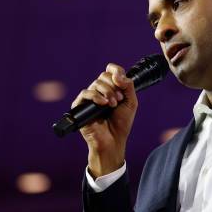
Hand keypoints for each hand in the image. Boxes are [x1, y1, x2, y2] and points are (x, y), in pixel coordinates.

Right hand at [71, 63, 137, 177]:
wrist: (113, 139)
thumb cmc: (121, 123)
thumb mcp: (131, 102)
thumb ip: (128, 85)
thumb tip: (117, 74)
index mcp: (111, 88)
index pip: (111, 71)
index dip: (116, 71)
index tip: (121, 80)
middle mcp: (99, 91)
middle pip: (104, 76)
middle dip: (114, 86)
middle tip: (119, 100)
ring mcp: (90, 98)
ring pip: (96, 83)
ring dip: (107, 92)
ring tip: (113, 104)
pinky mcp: (80, 106)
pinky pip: (85, 93)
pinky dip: (95, 96)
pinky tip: (103, 103)